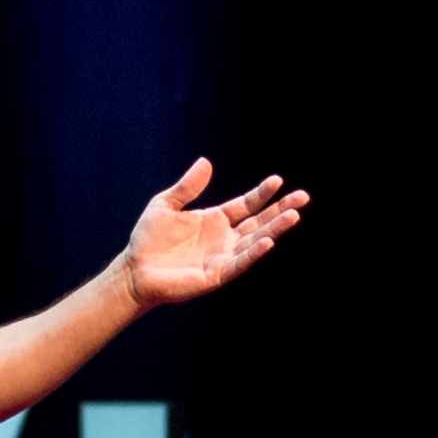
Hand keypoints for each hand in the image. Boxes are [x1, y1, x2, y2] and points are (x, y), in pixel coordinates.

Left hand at [115, 159, 303, 310]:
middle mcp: (224, 238)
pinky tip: (267, 241)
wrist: (134, 270)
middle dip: (281, 210)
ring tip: (294, 216)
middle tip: (303, 198)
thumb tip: (206, 162)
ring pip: (255, 241)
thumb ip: (187, 187)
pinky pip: (238, 263)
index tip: (278, 181)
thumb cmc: (149, 239)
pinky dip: (253, 253)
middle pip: (258, 222)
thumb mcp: (166, 204)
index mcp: (215, 220)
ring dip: (274, 229)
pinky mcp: (215, 275)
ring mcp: (222, 257)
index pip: (246, 205)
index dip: (262, 194)